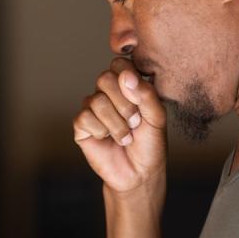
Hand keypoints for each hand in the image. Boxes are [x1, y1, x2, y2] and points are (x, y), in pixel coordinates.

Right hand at [73, 57, 167, 195]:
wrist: (138, 173)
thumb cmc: (150, 144)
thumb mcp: (157, 118)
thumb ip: (146, 94)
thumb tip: (126, 75)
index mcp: (127, 85)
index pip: (119, 64)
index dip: (128, 80)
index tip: (140, 101)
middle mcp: (108, 92)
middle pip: (104, 78)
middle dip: (124, 105)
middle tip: (135, 123)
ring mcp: (92, 108)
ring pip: (96, 101)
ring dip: (116, 124)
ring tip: (125, 137)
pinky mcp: (81, 125)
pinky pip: (84, 118)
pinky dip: (101, 132)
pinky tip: (108, 140)